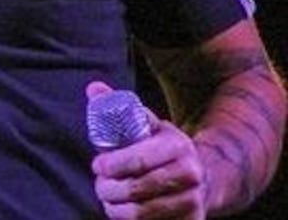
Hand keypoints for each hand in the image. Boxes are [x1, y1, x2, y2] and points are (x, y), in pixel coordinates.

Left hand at [86, 81, 206, 219]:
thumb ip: (117, 106)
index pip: (139, 159)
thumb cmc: (160, 149)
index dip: (112, 165)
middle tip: (100, 185)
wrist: (202, 176)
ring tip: (108, 199)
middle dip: (109, 188)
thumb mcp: (146, 124)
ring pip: (142, 212)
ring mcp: (194, 200)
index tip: (97, 165)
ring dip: (116, 208)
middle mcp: (191, 173)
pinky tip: (123, 212)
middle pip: (137, 188)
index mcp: (178, 145)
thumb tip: (93, 88)